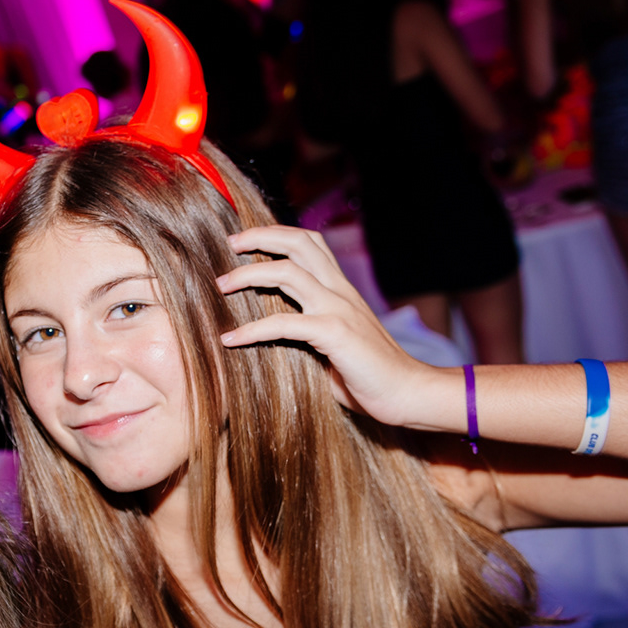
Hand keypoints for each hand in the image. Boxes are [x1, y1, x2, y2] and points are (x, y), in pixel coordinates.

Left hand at [217, 225, 447, 428]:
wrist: (406, 393)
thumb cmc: (368, 375)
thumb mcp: (334, 343)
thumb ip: (307, 330)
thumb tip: (269, 332)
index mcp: (341, 289)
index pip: (310, 243)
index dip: (276, 234)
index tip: (244, 242)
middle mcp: (339, 291)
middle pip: (298, 242)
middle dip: (259, 237)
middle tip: (228, 244)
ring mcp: (338, 309)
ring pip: (287, 272)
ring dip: (247, 275)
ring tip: (220, 286)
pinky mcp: (334, 334)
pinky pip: (284, 324)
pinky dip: (251, 329)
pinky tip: (230, 340)